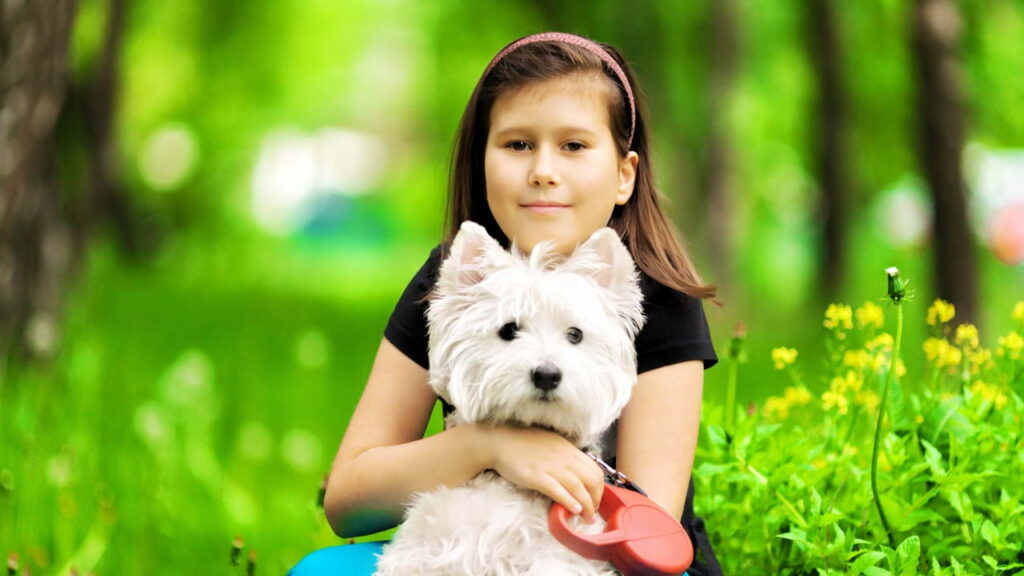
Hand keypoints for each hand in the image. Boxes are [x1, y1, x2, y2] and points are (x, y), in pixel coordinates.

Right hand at [479, 425, 604, 522]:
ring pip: (578, 487)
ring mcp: (550, 467)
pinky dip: (569, 501)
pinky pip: (558, 490)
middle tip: (591, 513)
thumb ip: (566, 457)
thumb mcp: (552, 444)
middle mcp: (563, 457)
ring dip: (586, 506)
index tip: (595, 500)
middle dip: (596, 500)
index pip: (595, 470)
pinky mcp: (536, 476)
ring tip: (586, 518)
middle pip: (591, 480)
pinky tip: (573, 510)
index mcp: (568, 449)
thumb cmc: (524, 443)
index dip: (600, 489)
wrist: (500, 441)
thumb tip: (577, 473)